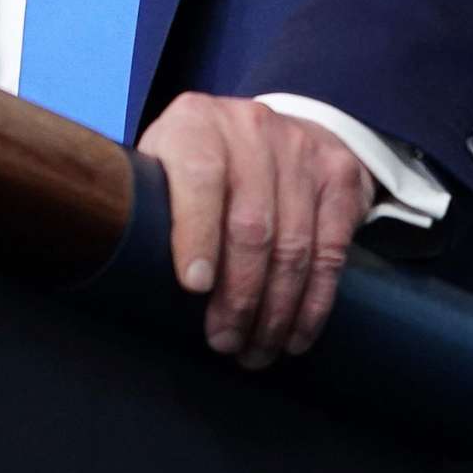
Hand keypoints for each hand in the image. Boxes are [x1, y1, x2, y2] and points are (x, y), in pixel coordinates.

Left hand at [136, 95, 374, 368]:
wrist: (267, 131)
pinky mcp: (339, 176)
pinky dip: (313, 302)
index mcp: (195, 123)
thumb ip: (152, 206)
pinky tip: (296, 333)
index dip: (198, 234)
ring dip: (276, 310)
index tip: (194, 287)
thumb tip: (134, 275)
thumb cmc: (197, 165)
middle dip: (239, 296)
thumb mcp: (163, 165)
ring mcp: (301, 149)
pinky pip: (330, 251)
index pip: (200, 178)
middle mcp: (251, 129)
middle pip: (251, 225)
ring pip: (294, 246)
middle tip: (225, 342)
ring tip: (256, 349)